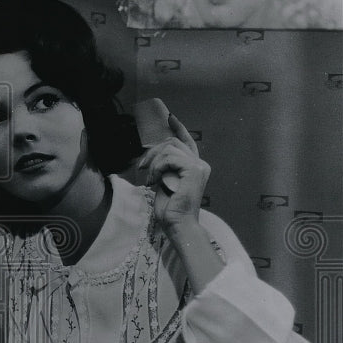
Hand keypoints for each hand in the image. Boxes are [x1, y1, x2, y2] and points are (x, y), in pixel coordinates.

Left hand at [136, 114, 209, 228]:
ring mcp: (199, 166)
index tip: (170, 117)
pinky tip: (154, 181)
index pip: (187, 141)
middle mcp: (200, 164)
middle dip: (152, 152)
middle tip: (142, 167)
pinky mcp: (194, 170)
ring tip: (149, 179)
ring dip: (153, 162)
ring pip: (169, 148)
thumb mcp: (164, 182)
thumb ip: (164, 167)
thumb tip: (154, 155)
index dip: (178, 128)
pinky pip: (169, 158)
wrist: (178, 225)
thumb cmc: (171, 209)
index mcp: (194, 167)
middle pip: (172, 142)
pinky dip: (157, 167)